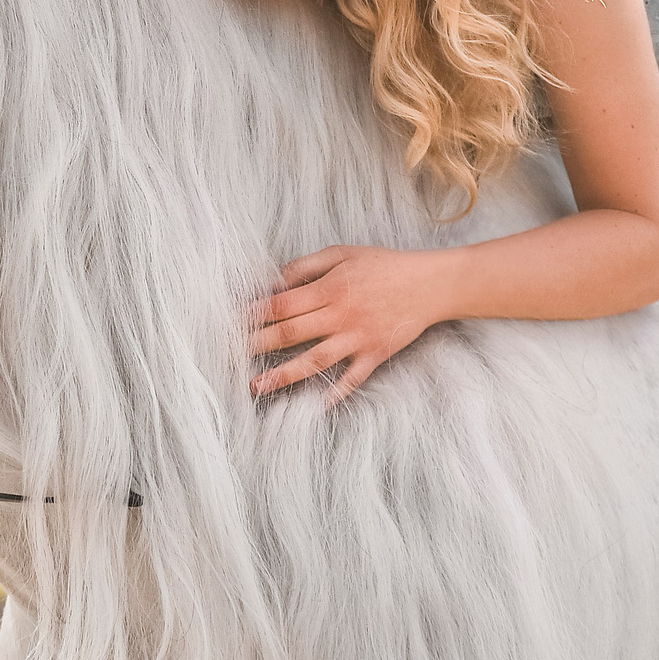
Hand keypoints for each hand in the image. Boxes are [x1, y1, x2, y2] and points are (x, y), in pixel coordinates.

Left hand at [250, 245, 453, 401]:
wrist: (429, 284)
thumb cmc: (383, 265)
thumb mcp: (343, 253)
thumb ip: (306, 267)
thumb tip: (275, 283)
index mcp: (330, 288)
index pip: (282, 304)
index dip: (254, 314)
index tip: (231, 323)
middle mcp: (340, 315)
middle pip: (290, 333)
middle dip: (257, 345)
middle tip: (229, 356)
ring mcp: (357, 339)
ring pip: (313, 361)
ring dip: (282, 375)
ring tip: (256, 387)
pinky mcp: (374, 355)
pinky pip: (350, 379)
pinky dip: (332, 393)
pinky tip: (312, 406)